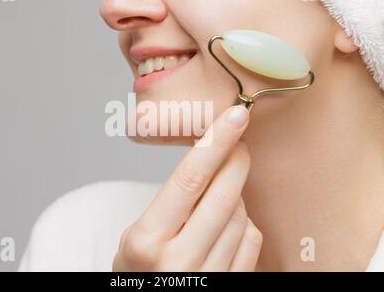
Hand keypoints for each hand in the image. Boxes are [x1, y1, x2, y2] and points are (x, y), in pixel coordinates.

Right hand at [112, 105, 261, 271]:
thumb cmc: (141, 269)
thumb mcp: (139, 234)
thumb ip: (173, 204)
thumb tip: (216, 162)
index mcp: (146, 242)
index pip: (188, 180)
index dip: (215, 143)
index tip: (236, 116)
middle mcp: (178, 262)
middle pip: (223, 196)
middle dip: (236, 161)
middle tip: (238, 144)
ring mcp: (207, 278)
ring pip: (241, 217)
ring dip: (236, 197)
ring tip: (221, 197)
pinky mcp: (229, 286)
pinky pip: (252, 242)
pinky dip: (245, 223)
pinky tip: (229, 223)